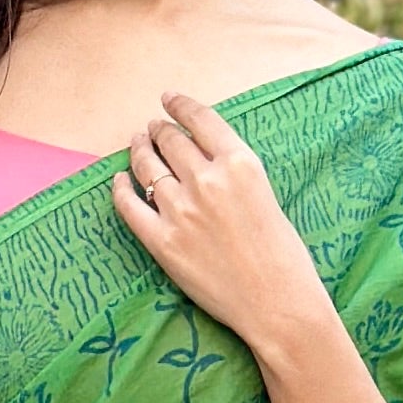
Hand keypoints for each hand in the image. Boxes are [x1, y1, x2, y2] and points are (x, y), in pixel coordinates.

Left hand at [113, 94, 324, 362]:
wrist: (278, 304)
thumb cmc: (284, 256)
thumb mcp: (266, 195)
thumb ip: (234, 174)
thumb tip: (205, 160)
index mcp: (240, 164)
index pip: (200, 120)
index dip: (179, 105)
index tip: (168, 98)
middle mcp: (207, 180)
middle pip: (170, 141)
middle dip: (158, 130)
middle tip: (151, 128)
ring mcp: (181, 211)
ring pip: (147, 168)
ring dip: (138, 151)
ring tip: (136, 144)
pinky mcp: (163, 242)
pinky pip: (130, 206)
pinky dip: (120, 189)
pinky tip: (118, 181)